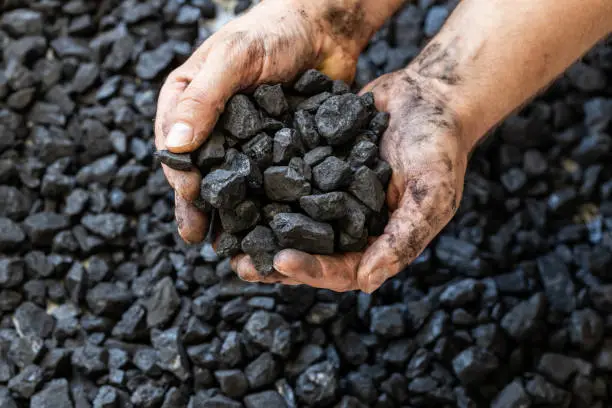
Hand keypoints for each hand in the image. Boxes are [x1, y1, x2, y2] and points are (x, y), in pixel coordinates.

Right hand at [155, 0, 370, 243]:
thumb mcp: (233, 59)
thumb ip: (204, 98)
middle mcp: (214, 127)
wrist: (324, 32)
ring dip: (228, 214)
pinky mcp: (277, 153)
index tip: (189, 197)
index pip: (174, 145)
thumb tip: (173, 145)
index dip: (180, 174)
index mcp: (189, 101)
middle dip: (199, 205)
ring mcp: (246, 142)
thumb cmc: (272, 33)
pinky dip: (264, 205)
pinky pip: (266, 182)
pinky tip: (265, 228)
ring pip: (232, 183)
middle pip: (201, 172)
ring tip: (227, 245)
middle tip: (198, 237)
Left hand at [233, 68, 471, 290]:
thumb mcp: (431, 195)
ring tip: (227, 235)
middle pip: (307, 253)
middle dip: (273, 261)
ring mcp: (329, 196)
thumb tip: (366, 283)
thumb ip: (403, 239)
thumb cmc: (439, 146)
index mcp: (376, 240)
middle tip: (239, 264)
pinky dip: (261, 189)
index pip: (340, 269)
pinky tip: (234, 187)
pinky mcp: (314, 166)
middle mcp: (349, 224)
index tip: (280, 262)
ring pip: (289, 222)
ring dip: (259, 232)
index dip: (311, 270)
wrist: (429, 94)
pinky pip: (286, 183)